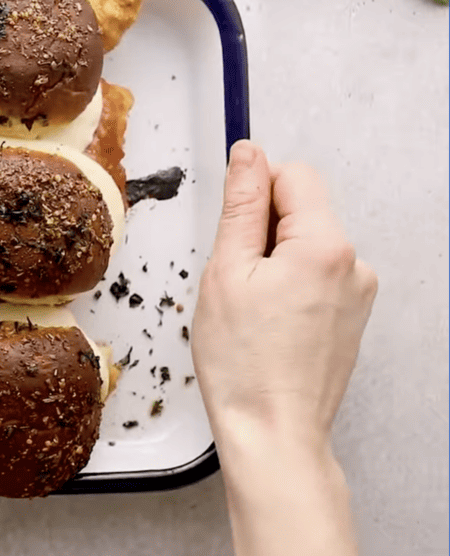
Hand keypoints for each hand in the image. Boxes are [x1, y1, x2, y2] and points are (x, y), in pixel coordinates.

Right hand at [193, 140, 376, 445]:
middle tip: (235, 282)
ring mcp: (358, 292)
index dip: (252, 195)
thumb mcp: (226, 271)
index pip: (291, 176)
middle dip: (261, 233)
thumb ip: (241, 205)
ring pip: (305, 245)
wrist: (273, 430)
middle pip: (301, 211)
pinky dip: (288, 287)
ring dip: (273, 263)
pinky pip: (315, 277)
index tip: (232, 231)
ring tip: (250, 309)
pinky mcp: (353, 315)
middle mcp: (353, 263)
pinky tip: (268, 323)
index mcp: (324, 245)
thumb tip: (248, 154)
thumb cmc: (244, 362)